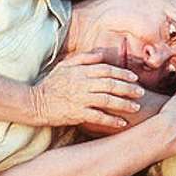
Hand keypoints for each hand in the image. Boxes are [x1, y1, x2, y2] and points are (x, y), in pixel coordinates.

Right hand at [30, 51, 144, 128]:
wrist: (34, 103)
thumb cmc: (50, 83)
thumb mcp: (64, 65)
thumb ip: (83, 58)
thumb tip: (101, 53)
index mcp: (80, 70)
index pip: (106, 69)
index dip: (122, 73)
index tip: (134, 78)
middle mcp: (82, 83)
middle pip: (110, 84)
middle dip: (128, 88)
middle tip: (140, 92)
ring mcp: (80, 99)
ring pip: (107, 100)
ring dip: (123, 104)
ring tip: (135, 107)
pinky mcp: (77, 113)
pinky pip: (98, 116)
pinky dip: (111, 119)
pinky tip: (122, 122)